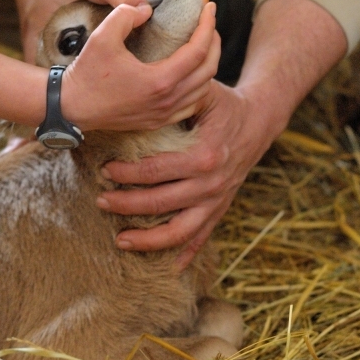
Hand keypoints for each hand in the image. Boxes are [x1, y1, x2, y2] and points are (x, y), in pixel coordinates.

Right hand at [62, 1, 219, 131]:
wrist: (71, 107)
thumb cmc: (87, 73)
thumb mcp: (103, 35)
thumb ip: (127, 13)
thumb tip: (147, 9)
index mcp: (160, 80)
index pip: (199, 51)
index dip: (208, 26)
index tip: (209, 8)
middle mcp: (167, 101)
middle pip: (209, 71)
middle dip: (214, 43)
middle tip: (209, 24)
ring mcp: (163, 114)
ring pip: (203, 90)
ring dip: (208, 65)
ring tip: (203, 45)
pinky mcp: (157, 121)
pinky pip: (190, 105)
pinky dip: (198, 87)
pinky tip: (191, 73)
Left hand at [95, 81, 270, 267]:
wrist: (259, 121)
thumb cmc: (223, 104)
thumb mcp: (204, 91)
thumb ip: (176, 94)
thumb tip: (139, 96)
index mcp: (203, 155)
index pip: (155, 171)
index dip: (126, 174)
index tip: (104, 171)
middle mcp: (211, 184)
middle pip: (159, 203)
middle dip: (125, 205)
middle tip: (100, 201)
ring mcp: (216, 201)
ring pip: (178, 232)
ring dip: (147, 240)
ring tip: (119, 240)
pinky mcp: (219, 210)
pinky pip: (201, 239)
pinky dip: (184, 255)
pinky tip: (165, 268)